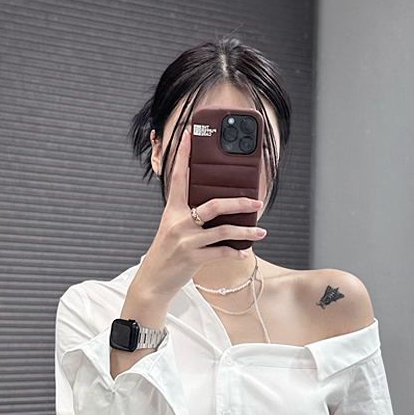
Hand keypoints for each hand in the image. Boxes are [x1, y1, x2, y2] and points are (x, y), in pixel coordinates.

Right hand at [132, 127, 266, 301]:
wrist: (153, 280)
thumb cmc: (166, 253)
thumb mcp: (171, 228)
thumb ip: (186, 212)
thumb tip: (212, 201)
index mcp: (172, 210)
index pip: (178, 177)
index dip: (184, 154)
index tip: (191, 134)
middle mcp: (178, 222)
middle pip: (213, 205)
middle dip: (238, 202)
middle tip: (257, 201)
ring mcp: (186, 241)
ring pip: (222, 231)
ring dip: (245, 231)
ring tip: (260, 232)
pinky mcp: (192, 258)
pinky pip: (220, 253)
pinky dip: (235, 252)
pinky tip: (244, 252)